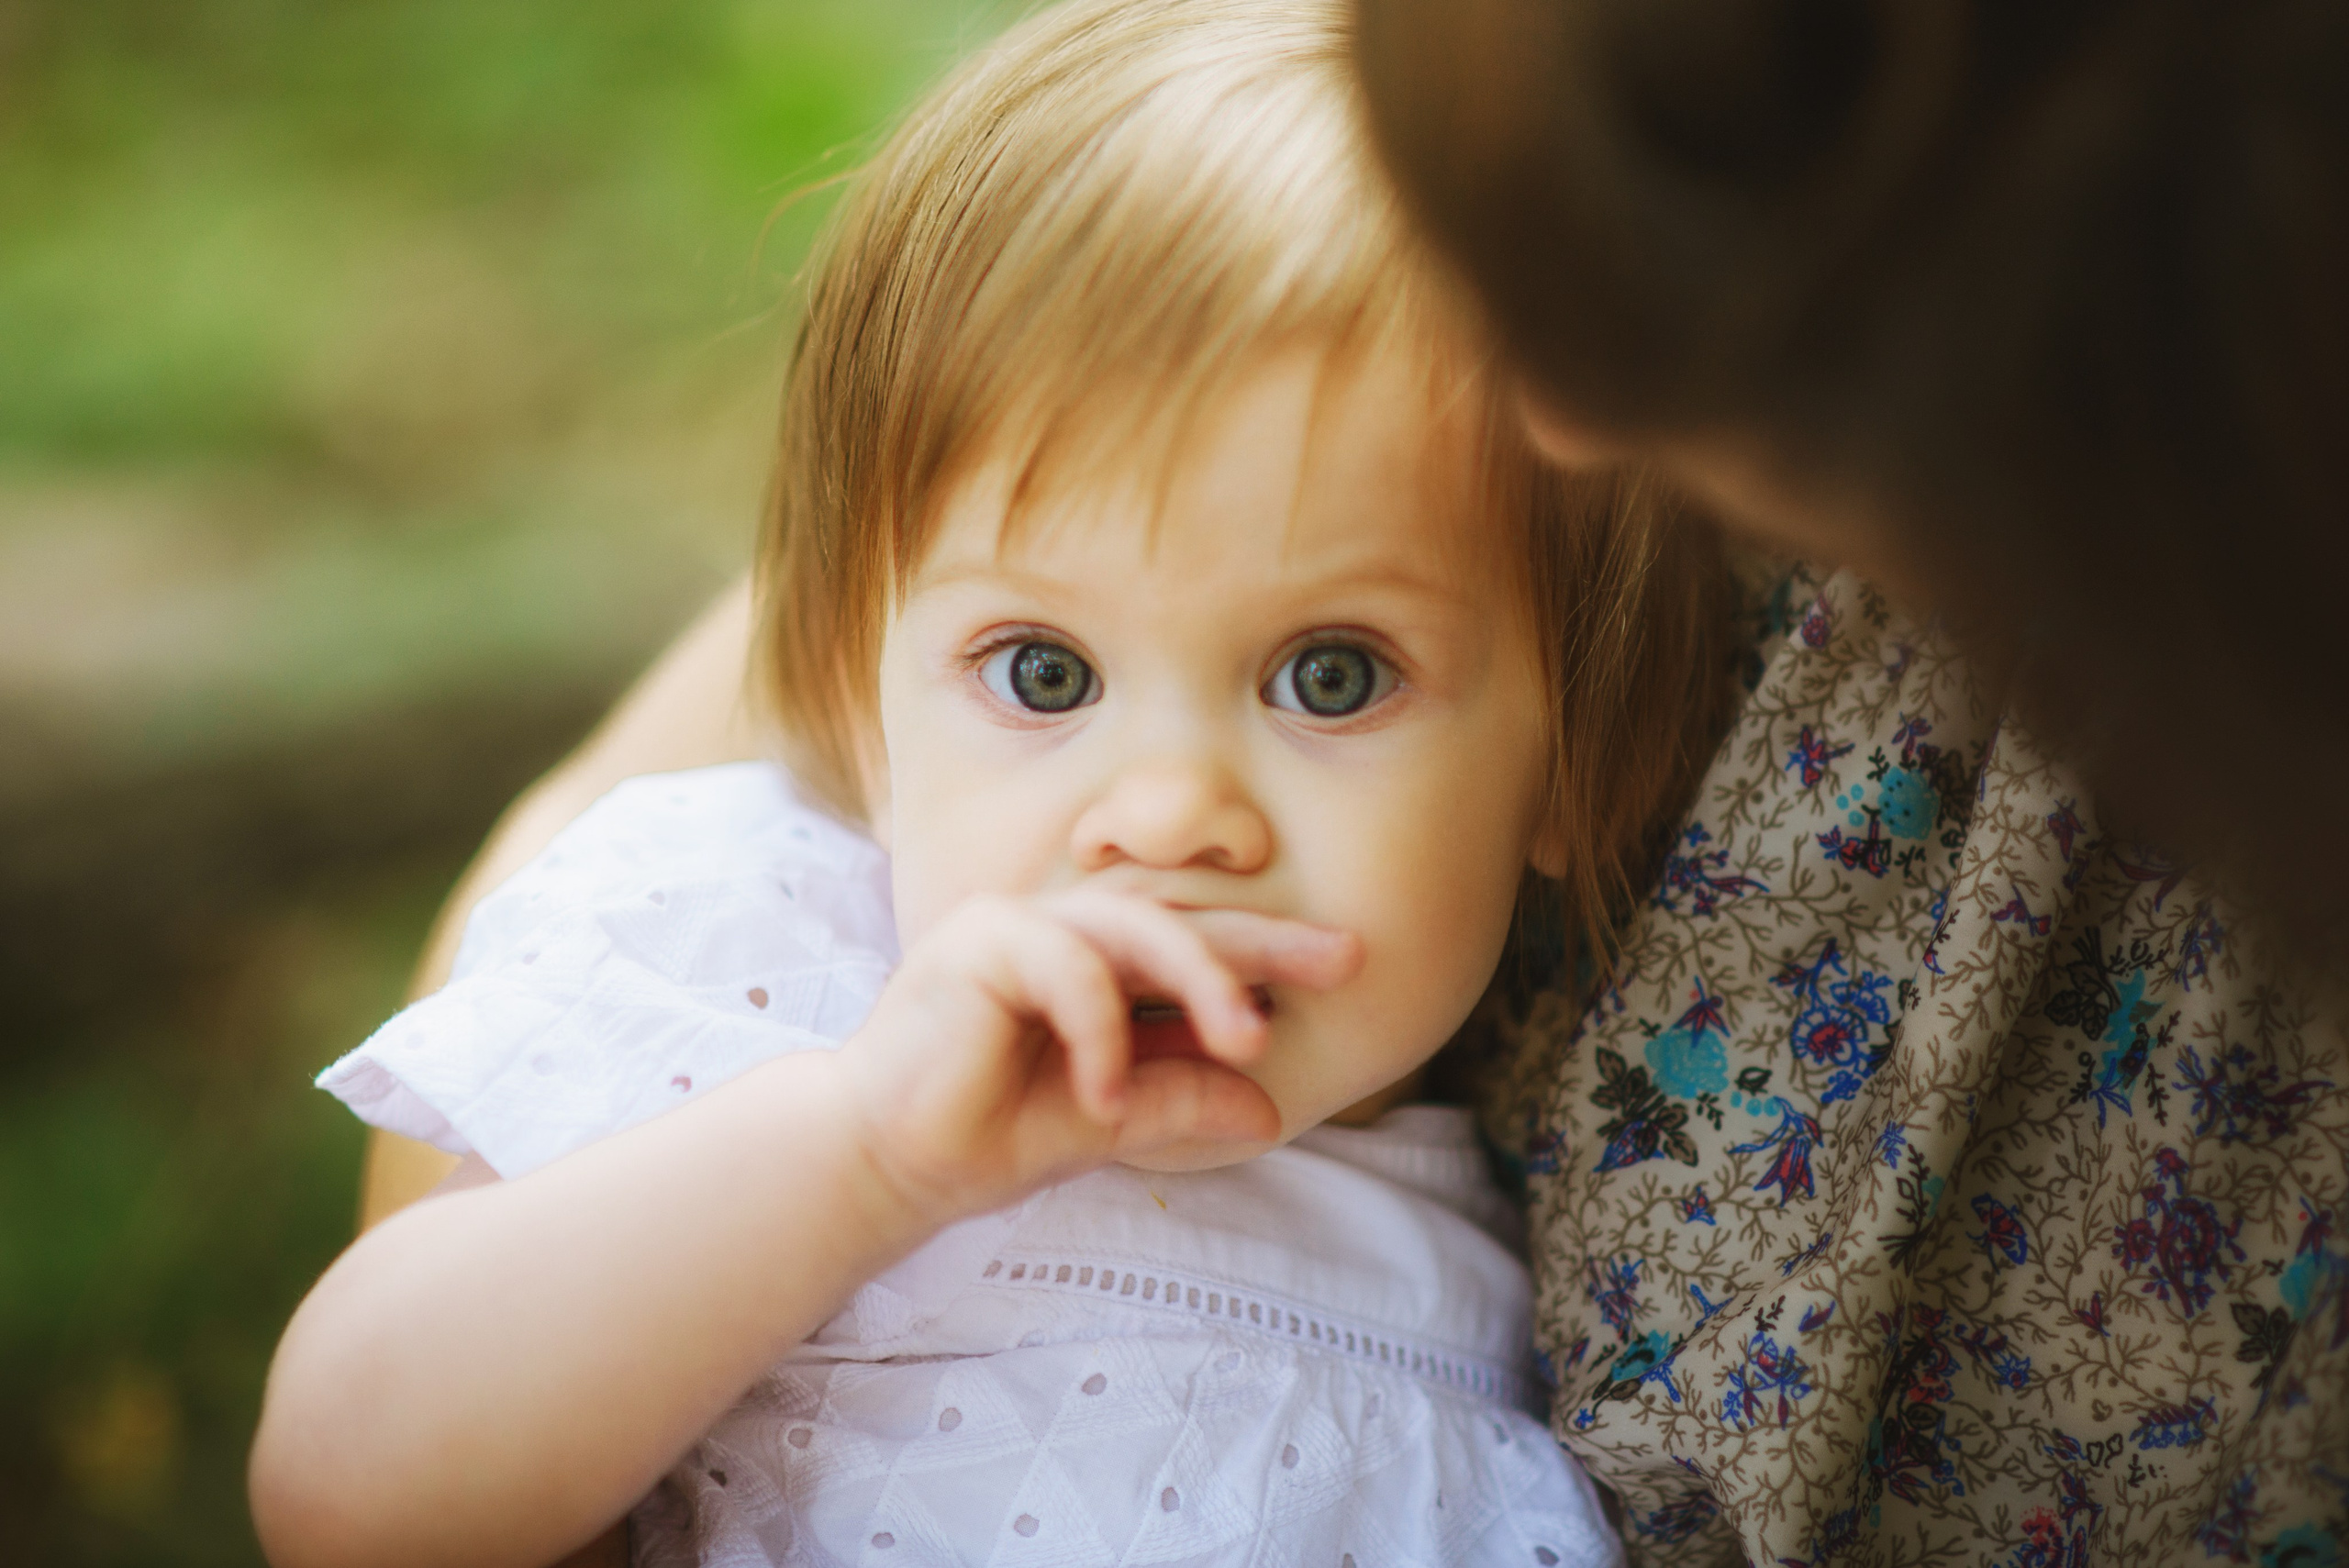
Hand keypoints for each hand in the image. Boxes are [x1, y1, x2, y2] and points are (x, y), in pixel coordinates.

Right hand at [832, 891, 1359, 1225]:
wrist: (885, 1161)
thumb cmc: (985, 1134)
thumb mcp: (1108, 1122)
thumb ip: (1178, 1101)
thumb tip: (1269, 1113)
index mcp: (1094, 963)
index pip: (1194, 942)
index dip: (1270, 949)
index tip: (1350, 960)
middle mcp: (1061, 929)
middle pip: (1178, 917)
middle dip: (1261, 942)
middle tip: (1337, 962)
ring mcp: (1019, 925)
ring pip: (1134, 925)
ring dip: (1200, 979)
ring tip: (1247, 1040)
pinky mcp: (979, 941)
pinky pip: (1068, 966)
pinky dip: (1101, 1027)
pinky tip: (1105, 1092)